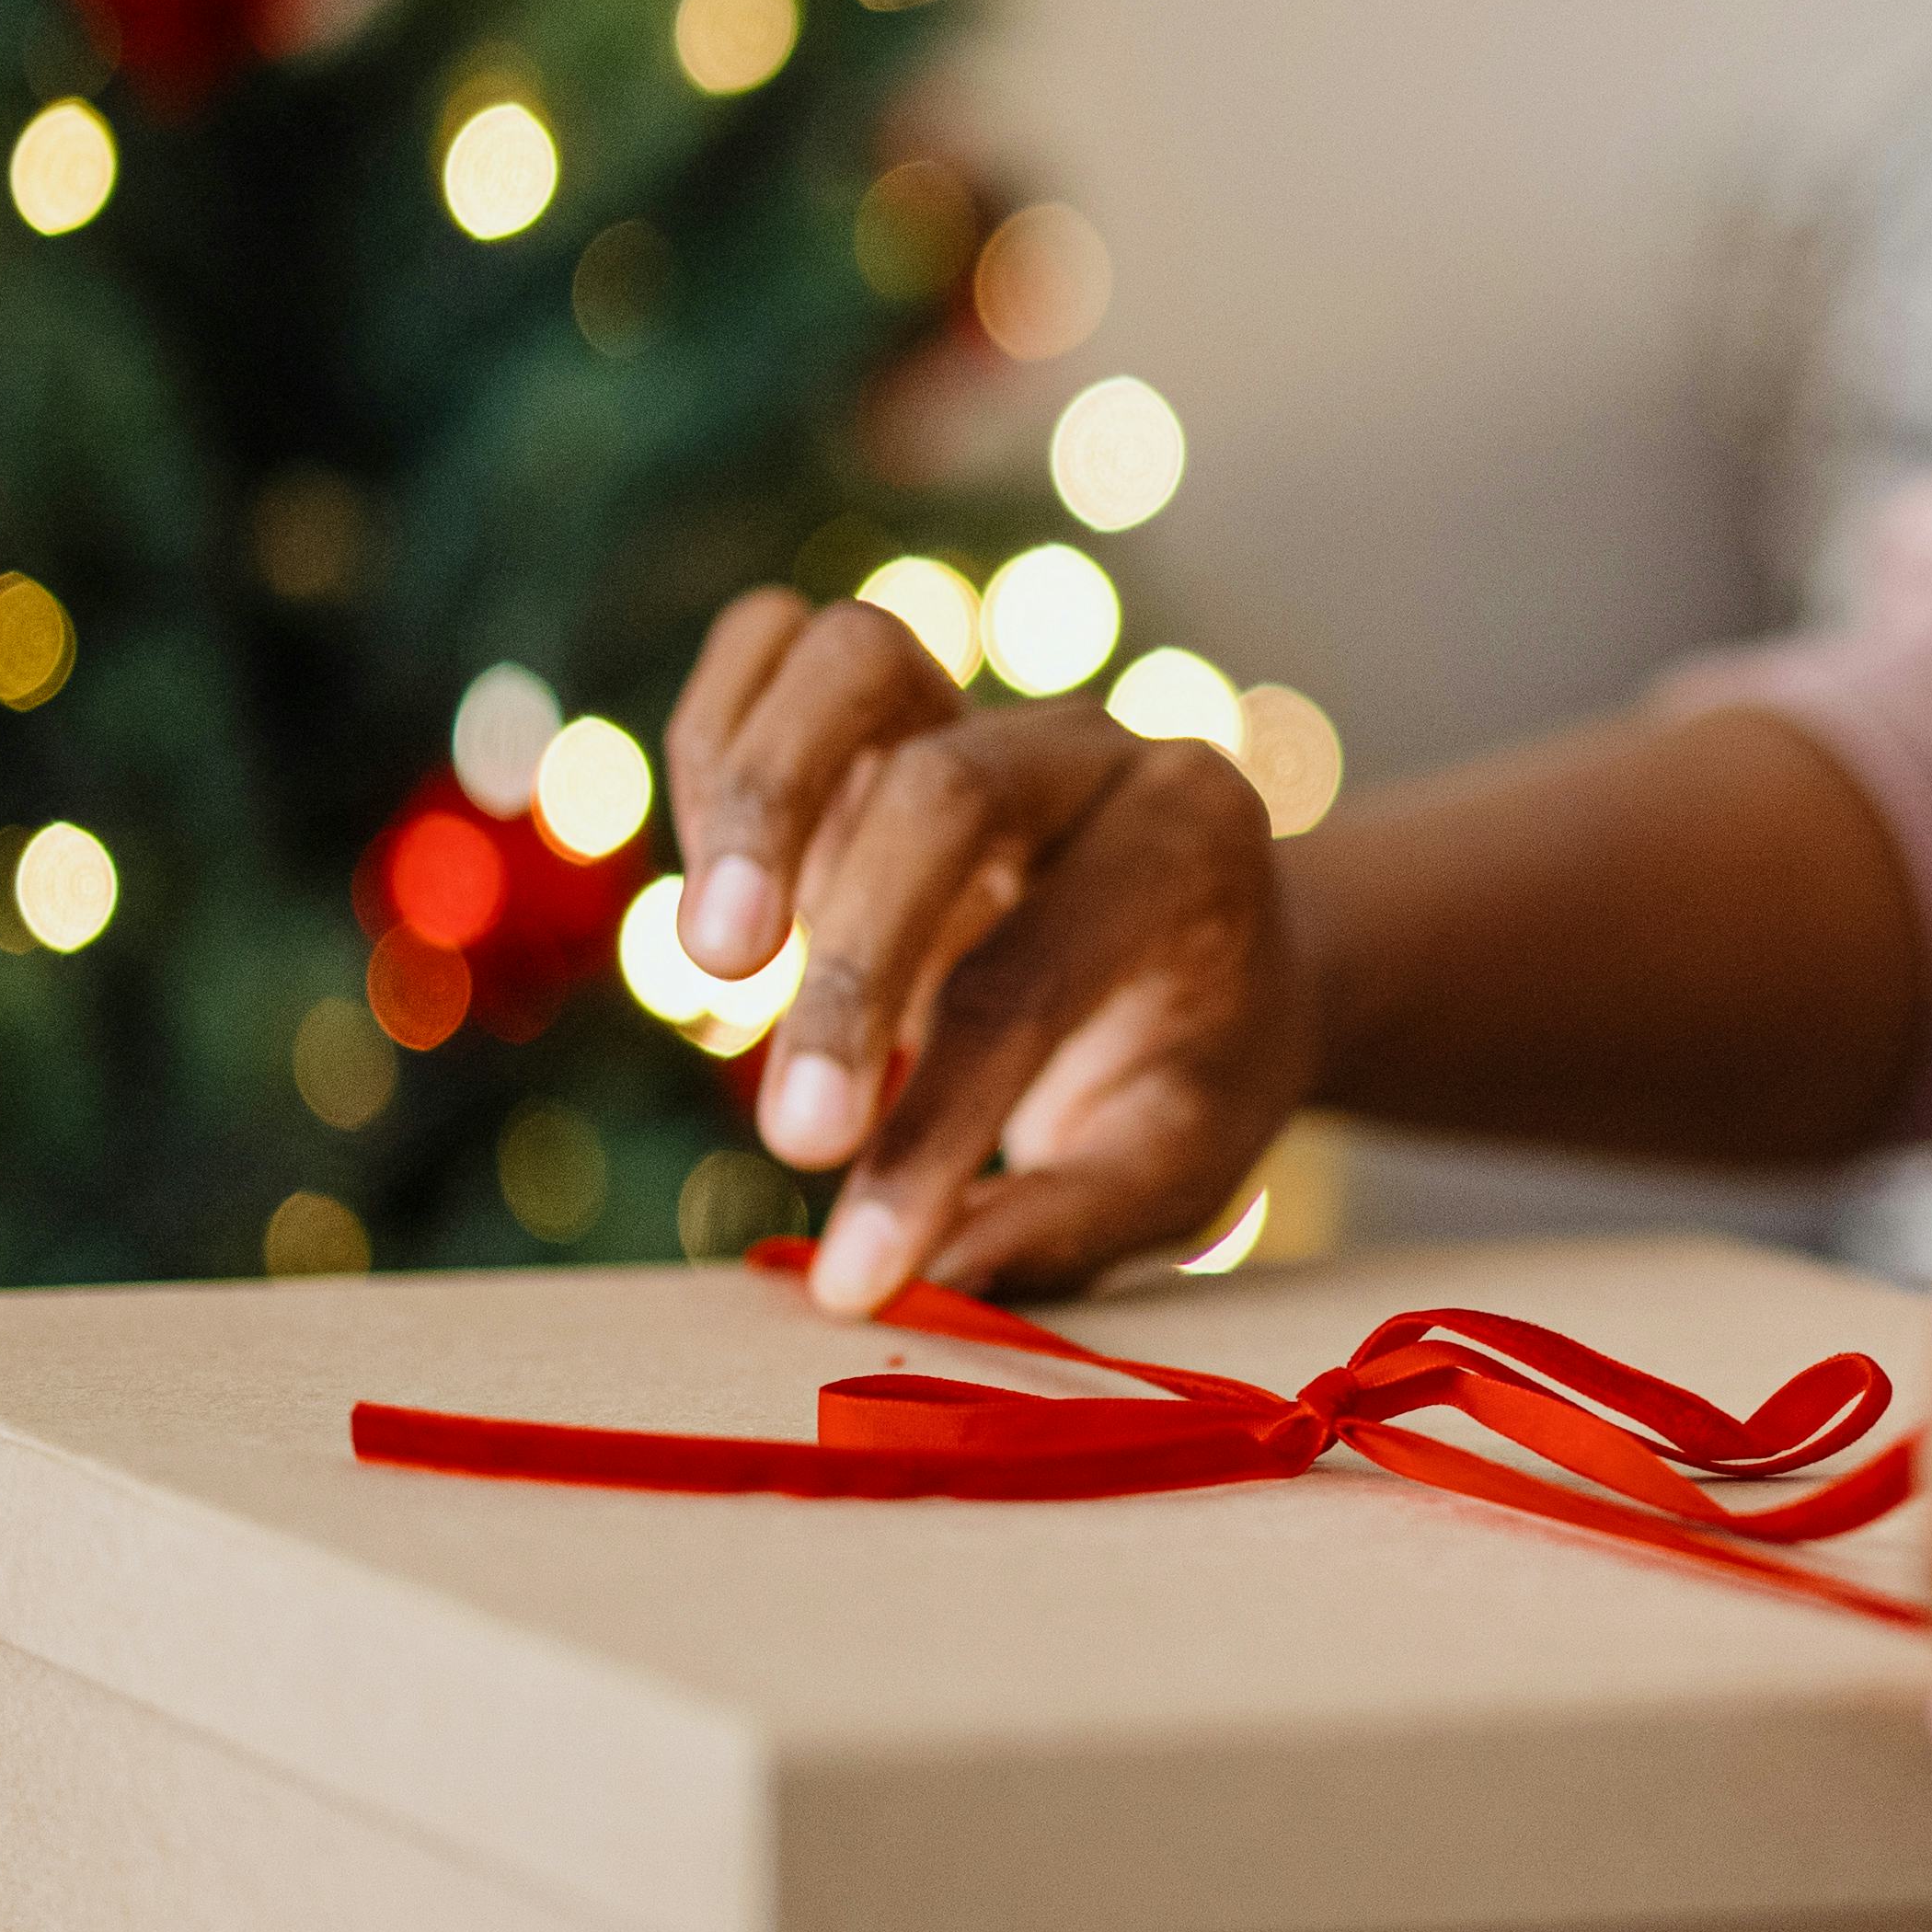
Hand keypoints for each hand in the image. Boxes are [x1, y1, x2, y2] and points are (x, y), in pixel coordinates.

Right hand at [657, 586, 1318, 1313]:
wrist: (1218, 958)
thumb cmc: (1190, 1070)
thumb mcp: (1174, 1167)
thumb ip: (1062, 1223)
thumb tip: (916, 1286)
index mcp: (1193, 844)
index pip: (1033, 980)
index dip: (931, 1133)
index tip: (859, 1271)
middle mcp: (1085, 750)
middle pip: (943, 795)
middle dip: (848, 968)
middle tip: (790, 1139)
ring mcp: (975, 705)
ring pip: (851, 656)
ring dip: (754, 803)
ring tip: (714, 967)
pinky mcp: (880, 702)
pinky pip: (771, 646)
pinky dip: (713, 748)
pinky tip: (716, 901)